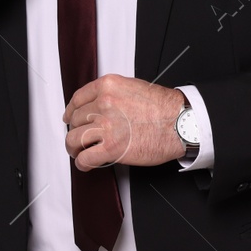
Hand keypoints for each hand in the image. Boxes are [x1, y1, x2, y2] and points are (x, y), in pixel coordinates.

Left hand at [63, 75, 185, 169]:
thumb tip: (101, 107)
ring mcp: (105, 126)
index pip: (78, 98)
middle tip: (80, 138)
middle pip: (76, 120)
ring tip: (79, 152)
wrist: (180, 123)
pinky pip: (84, 158)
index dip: (71, 111)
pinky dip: (82, 163)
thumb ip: (114, 94)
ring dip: (74, 148)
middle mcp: (104, 104)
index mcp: (108, 87)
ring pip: (74, 139)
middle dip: (76, 130)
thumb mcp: (134, 88)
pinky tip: (86, 164)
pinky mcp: (110, 148)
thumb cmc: (165, 108)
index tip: (70, 117)